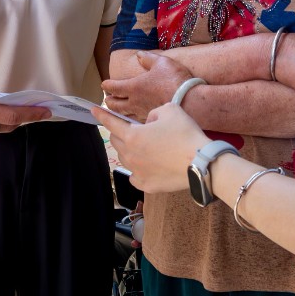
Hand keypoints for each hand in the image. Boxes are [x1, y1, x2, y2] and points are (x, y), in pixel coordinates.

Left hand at [92, 103, 209, 193]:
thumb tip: (150, 123)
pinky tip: (147, 165)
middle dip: (120, 133)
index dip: (101, 115)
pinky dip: (138, 169)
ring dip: (130, 150)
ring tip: (145, 147)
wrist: (201, 163)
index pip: (111, 123)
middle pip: (116, 142)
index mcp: (132, 136)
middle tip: (134, 129)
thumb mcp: (170, 110)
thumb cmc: (185, 135)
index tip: (93, 110)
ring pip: (125, 159)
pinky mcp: (147, 185)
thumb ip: (154, 113)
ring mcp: (138, 173)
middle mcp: (130, 156)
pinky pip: (135, 175)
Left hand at [102, 51, 193, 119]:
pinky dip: (130, 122)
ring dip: (117, 114)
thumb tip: (139, 55)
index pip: (114, 87)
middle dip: (109, 101)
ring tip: (116, 113)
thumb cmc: (175, 81)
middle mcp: (135, 103)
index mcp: (134, 87)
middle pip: (115, 105)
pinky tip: (133, 123)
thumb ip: (148, 59)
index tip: (104, 84)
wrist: (191, 102)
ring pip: (124, 116)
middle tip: (107, 100)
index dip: (107, 85)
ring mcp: (143, 116)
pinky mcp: (152, 124)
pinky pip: (136, 124)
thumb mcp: (162, 63)